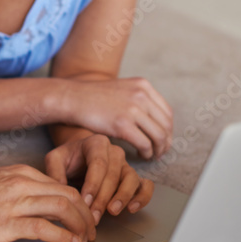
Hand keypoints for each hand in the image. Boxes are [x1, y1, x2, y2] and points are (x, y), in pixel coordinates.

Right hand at [0, 164, 95, 241]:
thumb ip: (18, 188)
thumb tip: (39, 202)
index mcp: (20, 173)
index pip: (62, 185)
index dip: (80, 203)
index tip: (84, 218)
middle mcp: (21, 183)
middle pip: (69, 194)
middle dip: (87, 214)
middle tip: (91, 231)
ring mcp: (14, 202)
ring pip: (63, 207)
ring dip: (81, 225)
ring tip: (85, 239)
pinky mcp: (6, 223)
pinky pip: (45, 228)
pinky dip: (64, 236)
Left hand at [45, 132, 152, 223]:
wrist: (80, 155)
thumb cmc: (69, 158)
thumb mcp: (55, 159)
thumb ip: (54, 172)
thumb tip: (61, 192)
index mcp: (96, 143)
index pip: (98, 163)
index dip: (93, 184)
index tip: (84, 201)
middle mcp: (114, 152)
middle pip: (113, 174)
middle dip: (103, 197)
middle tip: (94, 215)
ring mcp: (126, 164)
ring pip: (131, 179)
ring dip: (123, 197)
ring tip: (113, 211)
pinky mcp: (133, 177)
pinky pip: (145, 185)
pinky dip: (142, 197)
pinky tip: (132, 209)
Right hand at [54, 77, 172, 159]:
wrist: (72, 98)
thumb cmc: (94, 97)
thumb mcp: (122, 89)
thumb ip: (139, 99)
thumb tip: (155, 119)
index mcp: (143, 86)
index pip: (167, 111)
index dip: (168, 129)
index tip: (163, 139)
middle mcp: (141, 95)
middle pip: (166, 125)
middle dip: (165, 142)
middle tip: (160, 151)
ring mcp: (133, 109)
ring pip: (159, 136)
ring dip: (158, 150)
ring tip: (152, 155)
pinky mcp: (123, 124)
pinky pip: (145, 144)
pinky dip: (147, 153)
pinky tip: (141, 155)